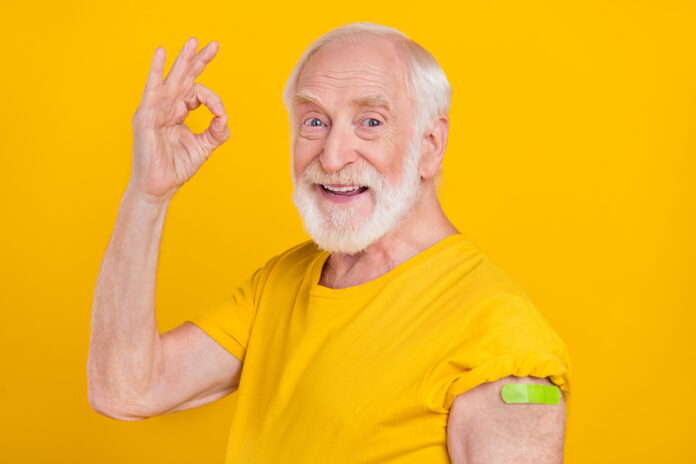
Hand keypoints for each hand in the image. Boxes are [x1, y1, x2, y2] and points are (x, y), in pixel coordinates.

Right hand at [128, 38, 229, 202]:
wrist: (159, 186)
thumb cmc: (177, 167)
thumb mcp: (205, 147)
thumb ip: (217, 130)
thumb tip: (224, 115)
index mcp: (178, 112)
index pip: (197, 93)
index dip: (212, 99)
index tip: (219, 113)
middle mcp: (167, 107)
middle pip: (185, 77)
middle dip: (198, 60)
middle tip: (214, 45)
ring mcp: (155, 109)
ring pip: (172, 79)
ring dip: (183, 60)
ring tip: (193, 42)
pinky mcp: (146, 116)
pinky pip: (151, 89)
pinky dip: (155, 71)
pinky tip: (161, 54)